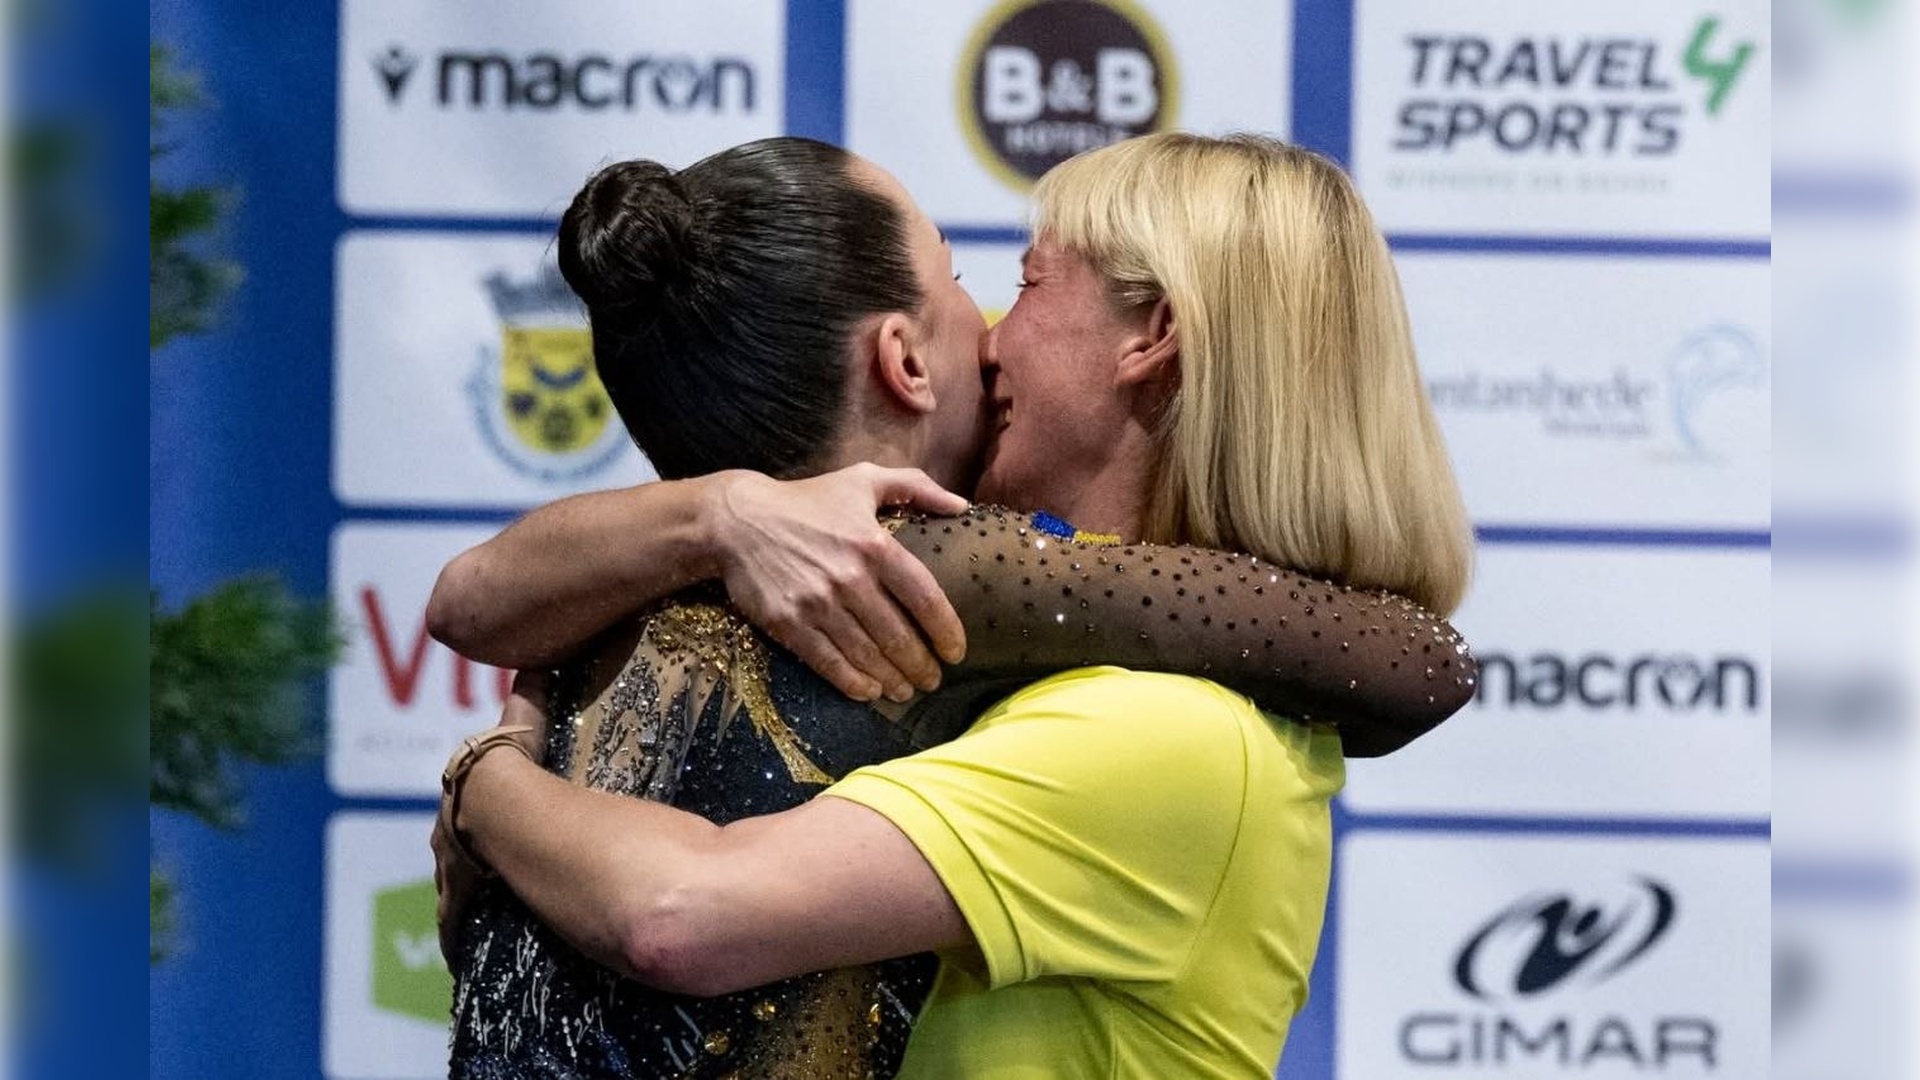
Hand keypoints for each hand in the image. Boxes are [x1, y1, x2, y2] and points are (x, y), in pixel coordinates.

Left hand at [434, 671, 550, 963]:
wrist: (493, 799)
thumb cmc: (507, 764)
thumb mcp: (523, 729)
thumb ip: (531, 701)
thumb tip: (538, 663)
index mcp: (463, 794)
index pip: (465, 806)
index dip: (479, 816)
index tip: (488, 827)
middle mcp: (447, 834)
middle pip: (456, 850)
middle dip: (471, 859)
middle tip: (493, 875)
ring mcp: (451, 870)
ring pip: (457, 890)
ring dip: (470, 899)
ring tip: (491, 915)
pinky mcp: (456, 902)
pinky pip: (457, 923)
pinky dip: (461, 936)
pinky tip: (466, 951)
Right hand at [708, 464, 968, 701]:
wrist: (737, 522)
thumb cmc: (806, 500)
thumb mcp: (862, 479)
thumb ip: (916, 486)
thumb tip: (961, 505)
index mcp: (874, 545)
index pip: (924, 597)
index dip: (946, 630)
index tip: (956, 651)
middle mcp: (849, 578)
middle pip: (898, 636)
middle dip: (921, 665)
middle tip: (933, 680)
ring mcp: (818, 605)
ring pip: (866, 655)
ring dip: (892, 679)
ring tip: (905, 690)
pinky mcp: (789, 623)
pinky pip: (829, 663)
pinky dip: (853, 683)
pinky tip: (869, 691)